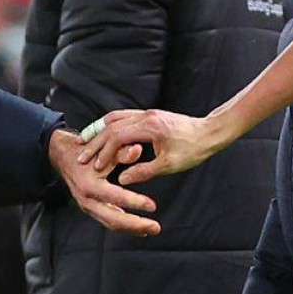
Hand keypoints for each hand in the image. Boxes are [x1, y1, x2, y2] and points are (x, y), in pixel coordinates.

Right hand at [48, 130, 159, 235]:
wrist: (63, 157)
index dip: (135, 202)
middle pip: (114, 220)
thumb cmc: (84, 151)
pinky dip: (125, 225)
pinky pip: (109, 221)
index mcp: (89, 185)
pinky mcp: (92, 209)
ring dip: (133, 228)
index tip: (153, 206)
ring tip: (152, 229)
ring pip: (112, 223)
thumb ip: (121, 151)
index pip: (115, 197)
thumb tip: (138, 150)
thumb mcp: (101, 149)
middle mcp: (87, 200)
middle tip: (156, 228)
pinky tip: (140, 228)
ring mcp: (88, 207)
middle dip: (136, 225)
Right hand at [77, 108, 226, 185]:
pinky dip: (111, 126)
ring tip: (87, 145)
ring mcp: (147, 114)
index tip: (95, 166)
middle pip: (112, 126)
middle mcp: (146, 116)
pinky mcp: (150, 115)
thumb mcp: (169, 165)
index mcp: (150, 127)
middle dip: (96, 142)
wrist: (210, 133)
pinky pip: (124, 117)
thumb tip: (123, 179)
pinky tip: (104, 136)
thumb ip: (144, 171)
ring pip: (116, 119)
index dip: (104, 152)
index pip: (118, 137)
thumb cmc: (193, 150)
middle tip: (82, 156)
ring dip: (100, 132)